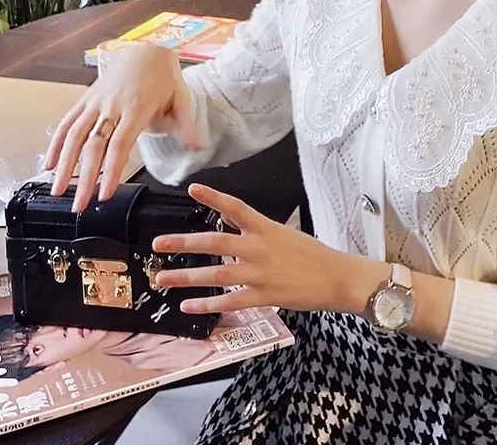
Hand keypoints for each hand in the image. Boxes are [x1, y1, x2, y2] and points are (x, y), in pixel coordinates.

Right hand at [44, 43, 201, 211]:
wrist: (146, 49)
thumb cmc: (164, 74)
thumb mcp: (182, 97)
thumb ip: (187, 124)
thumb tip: (197, 147)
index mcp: (137, 107)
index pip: (120, 145)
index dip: (110, 172)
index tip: (105, 194)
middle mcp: (112, 105)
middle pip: (93, 146)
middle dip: (84, 179)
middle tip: (80, 205)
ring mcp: (96, 102)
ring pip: (73, 135)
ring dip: (63, 165)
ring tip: (57, 190)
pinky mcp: (86, 98)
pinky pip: (67, 121)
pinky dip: (56, 143)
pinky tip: (49, 163)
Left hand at [152, 184, 382, 314]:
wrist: (337, 278)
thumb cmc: (314, 255)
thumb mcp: (287, 234)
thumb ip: (259, 232)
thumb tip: (235, 227)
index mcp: (267, 228)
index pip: (236, 208)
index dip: (213, 198)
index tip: (192, 189)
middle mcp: (260, 248)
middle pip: (216, 241)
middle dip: (184, 242)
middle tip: (159, 243)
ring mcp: (260, 273)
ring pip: (216, 274)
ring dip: (186, 277)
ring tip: (163, 278)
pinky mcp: (264, 297)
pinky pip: (229, 302)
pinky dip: (207, 305)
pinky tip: (189, 306)